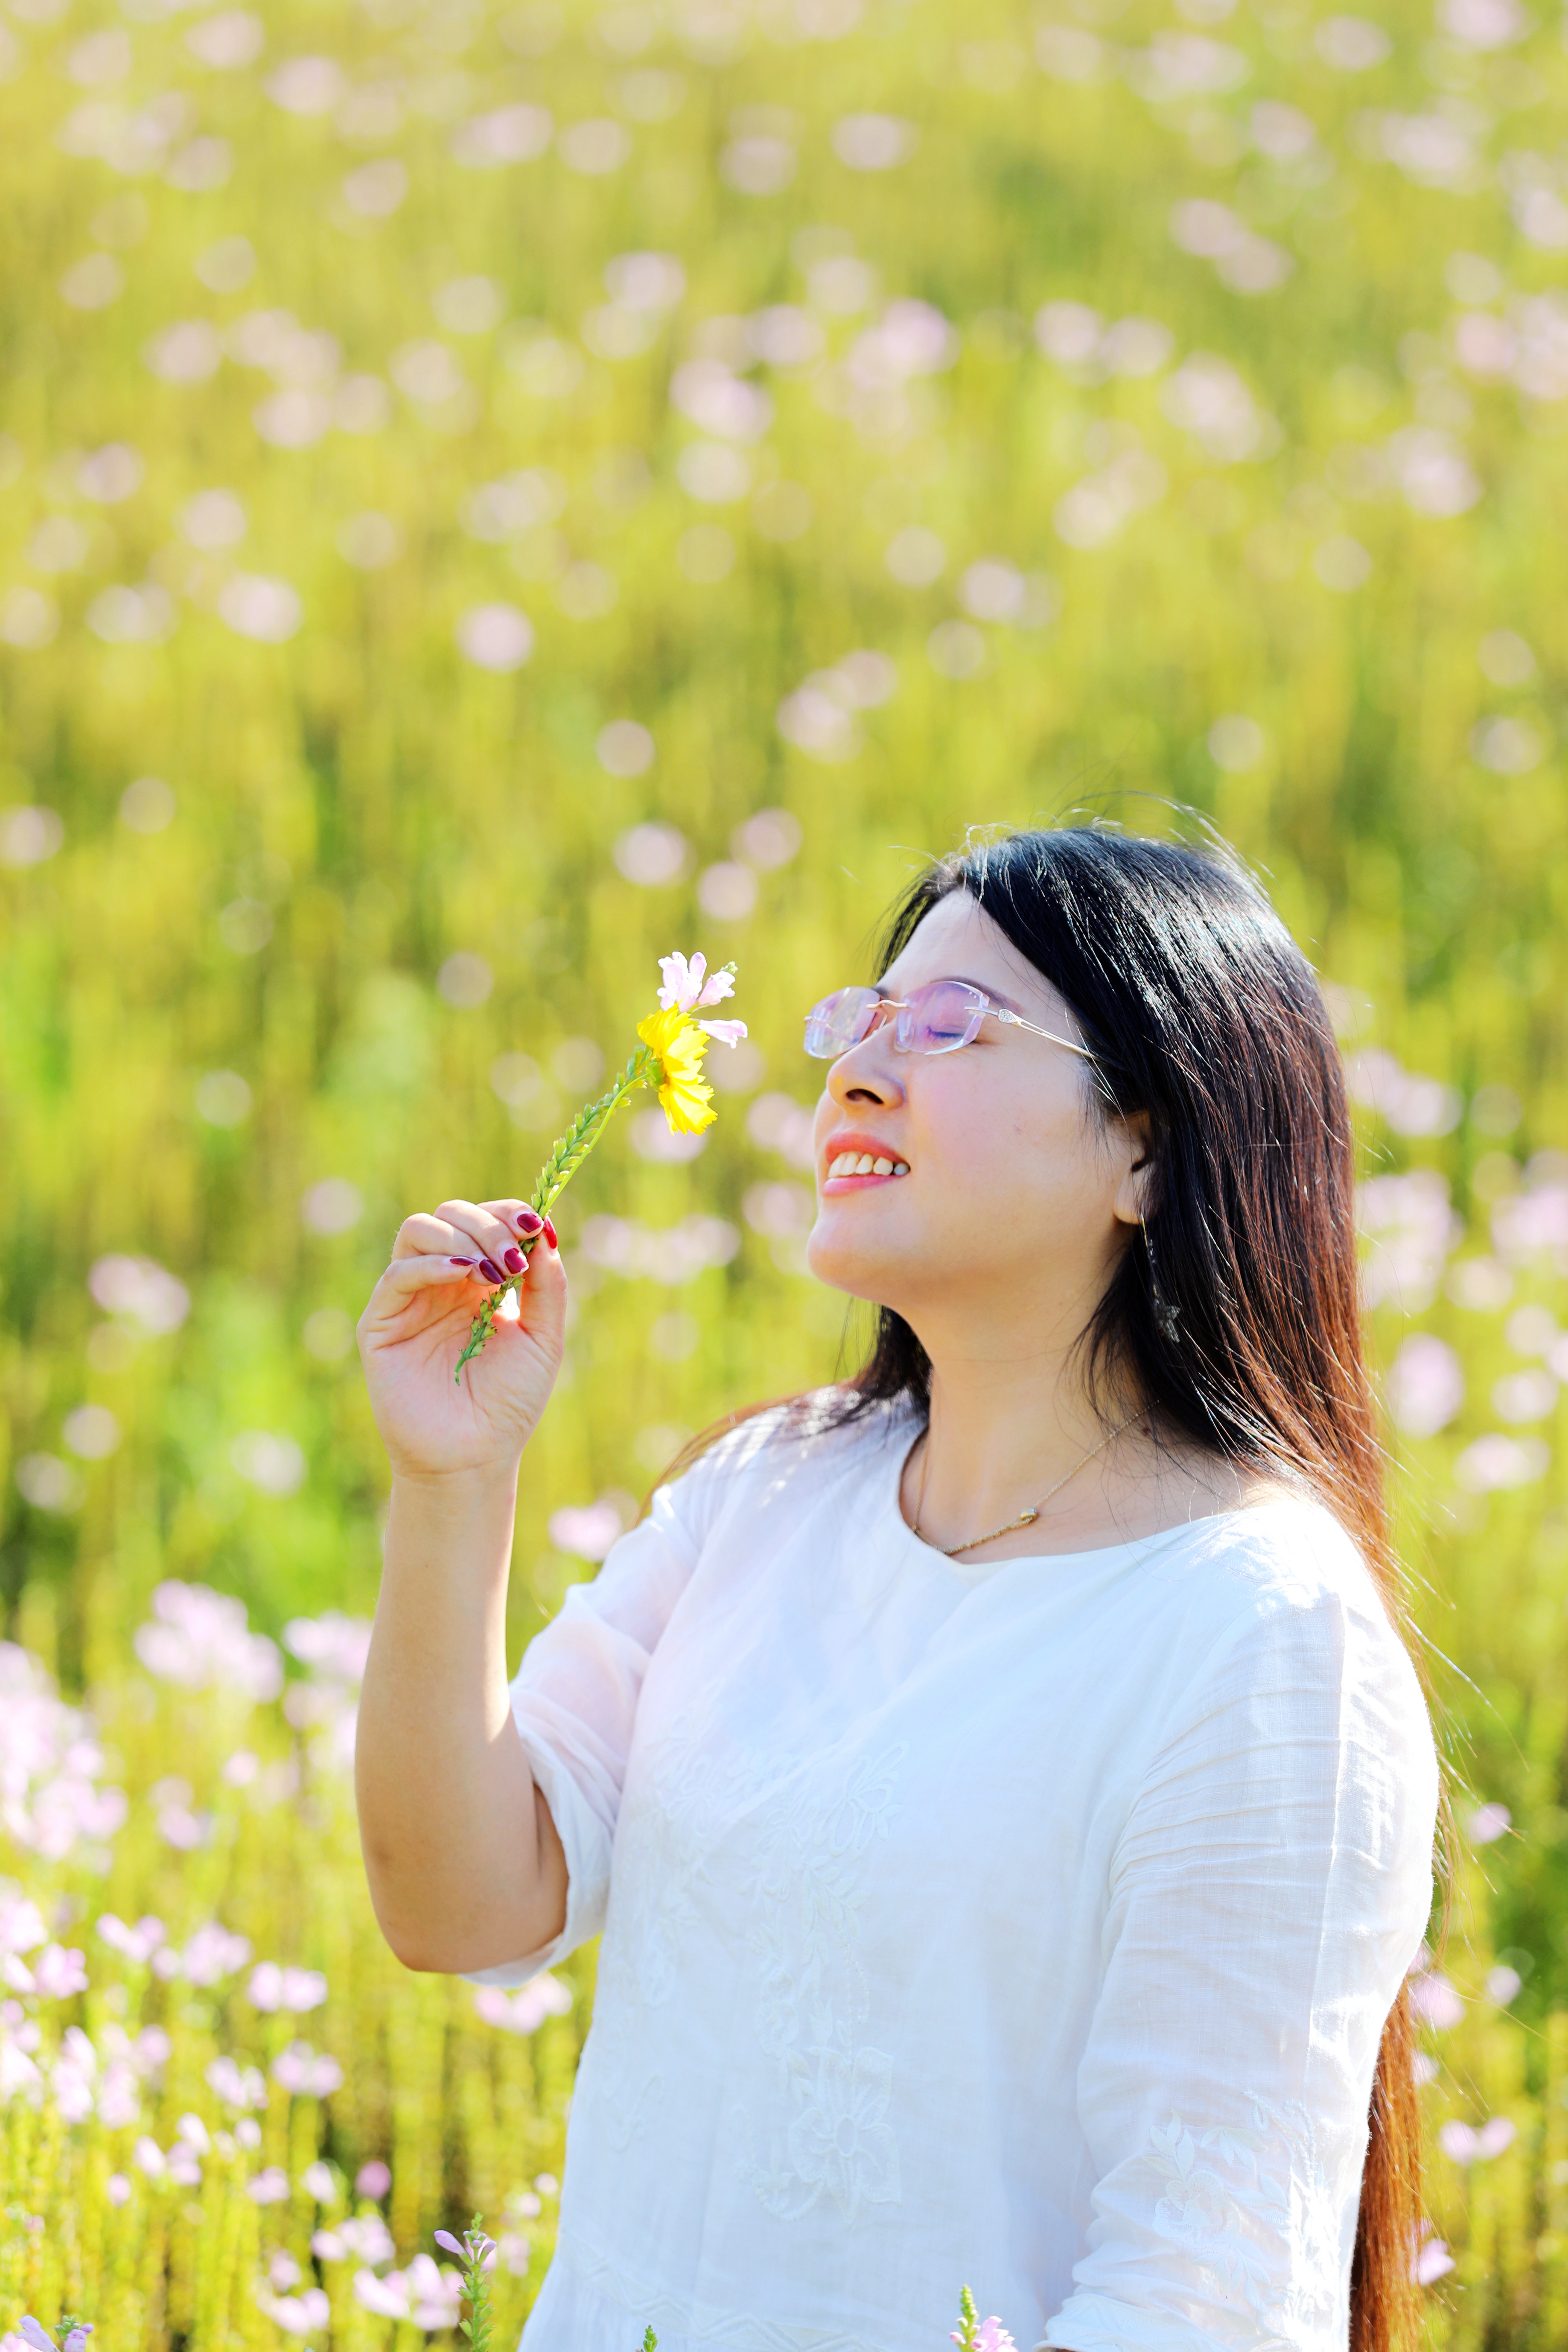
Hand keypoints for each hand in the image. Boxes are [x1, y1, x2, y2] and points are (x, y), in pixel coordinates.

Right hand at [357, 1198, 566, 1479]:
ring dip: (461, 1236)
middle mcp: (441, 1282)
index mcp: (478, 1281)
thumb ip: (547, 1284)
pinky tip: (464, 1274)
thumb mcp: (543, 1337)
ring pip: (418, 1231)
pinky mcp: (381, 1324)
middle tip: (513, 1259)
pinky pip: (398, 1275)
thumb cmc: (509, 1403)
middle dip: (488, 1225)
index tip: (533, 1225)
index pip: (484, 1220)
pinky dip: (432, 1264)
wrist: (476, 1457)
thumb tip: (544, 1229)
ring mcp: (409, 1300)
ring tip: (492, 1271)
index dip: (506, 1214)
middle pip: (451, 1215)